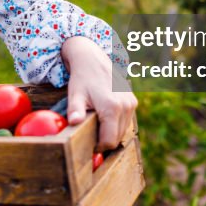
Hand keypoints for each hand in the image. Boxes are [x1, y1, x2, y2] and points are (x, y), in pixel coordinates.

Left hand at [61, 36, 137, 151]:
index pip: (109, 141)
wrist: (92, 59)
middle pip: (117, 138)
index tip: (89, 145)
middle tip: (91, 135)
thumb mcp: (75, 95)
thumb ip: (75, 110)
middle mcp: (125, 106)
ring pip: (123, 130)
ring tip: (97, 123)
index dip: (98, 147)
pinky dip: (116, 124)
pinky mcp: (132, 101)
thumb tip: (73, 122)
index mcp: (112, 107)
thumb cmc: (82, 79)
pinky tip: (104, 116)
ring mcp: (131, 103)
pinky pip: (126, 121)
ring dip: (111, 132)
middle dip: (104, 141)